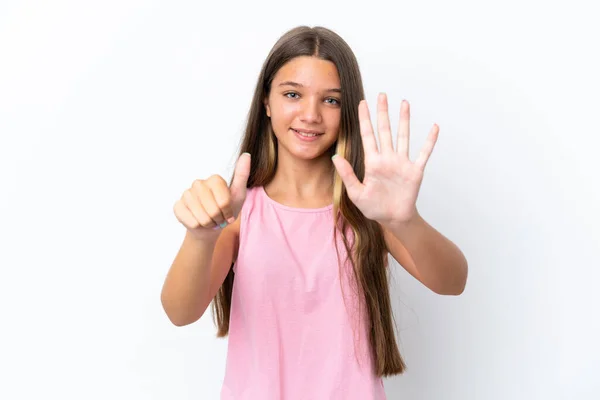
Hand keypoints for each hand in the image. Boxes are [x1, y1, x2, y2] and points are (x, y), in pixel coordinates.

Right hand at [173, 153, 250, 239]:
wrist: (210, 225)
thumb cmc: (226, 210)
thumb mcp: (239, 194)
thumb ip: (242, 175)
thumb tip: (246, 155)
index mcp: (214, 179)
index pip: (224, 202)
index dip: (227, 212)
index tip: (228, 213)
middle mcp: (198, 183)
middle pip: (213, 210)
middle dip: (218, 219)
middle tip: (218, 218)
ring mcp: (186, 194)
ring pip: (202, 218)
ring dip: (209, 224)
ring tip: (210, 220)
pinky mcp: (178, 206)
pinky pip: (192, 222)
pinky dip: (198, 226)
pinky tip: (199, 222)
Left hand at [332, 93, 438, 224]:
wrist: (393, 219)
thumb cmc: (374, 208)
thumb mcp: (356, 193)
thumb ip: (347, 174)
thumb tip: (335, 157)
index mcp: (372, 162)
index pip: (367, 135)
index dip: (364, 119)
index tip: (362, 103)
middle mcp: (387, 158)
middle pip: (385, 130)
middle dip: (383, 113)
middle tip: (382, 95)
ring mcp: (402, 163)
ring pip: (403, 136)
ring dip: (404, 120)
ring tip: (404, 103)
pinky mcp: (415, 171)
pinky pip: (424, 153)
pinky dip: (429, 141)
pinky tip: (434, 127)